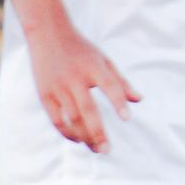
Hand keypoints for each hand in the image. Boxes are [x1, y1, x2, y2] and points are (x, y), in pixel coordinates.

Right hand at [28, 25, 139, 152]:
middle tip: (107, 150)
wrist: (47, 34)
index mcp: (92, 66)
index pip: (109, 85)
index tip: (127, 119)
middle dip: (98, 132)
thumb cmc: (81, 50)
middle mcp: (74, 78)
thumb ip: (121, 82)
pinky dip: (67, 133)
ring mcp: (58, 87)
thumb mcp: (103, 60)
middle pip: (87, 110)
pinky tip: (79, 140)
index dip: (118, 102)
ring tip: (97, 149)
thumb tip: (139, 100)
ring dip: (84, 137)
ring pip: (72, 119)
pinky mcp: (45, 95)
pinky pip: (57, 120)